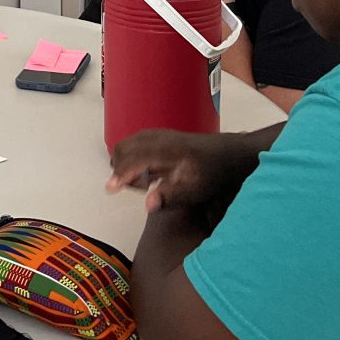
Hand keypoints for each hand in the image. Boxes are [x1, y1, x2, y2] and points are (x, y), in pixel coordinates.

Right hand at [106, 128, 251, 214]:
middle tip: (136, 189)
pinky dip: (133, 158)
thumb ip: (170, 197)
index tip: (110, 189)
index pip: (134, 159)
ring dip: (126, 163)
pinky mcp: (160, 136)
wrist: (230, 153)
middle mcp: (159, 137)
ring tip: (146, 183)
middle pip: (124, 148)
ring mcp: (159, 134)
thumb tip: (148, 205)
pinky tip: (150, 174)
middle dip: (120, 169)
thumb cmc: (213, 173)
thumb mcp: (195, 191)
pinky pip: (136, 144)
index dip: (120, 174)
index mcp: (166, 149)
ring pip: (129, 144)